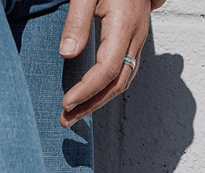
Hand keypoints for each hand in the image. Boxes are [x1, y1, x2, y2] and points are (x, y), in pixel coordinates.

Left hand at [58, 0, 163, 127]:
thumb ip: (76, 20)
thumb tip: (67, 53)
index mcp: (124, 24)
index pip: (107, 70)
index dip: (86, 91)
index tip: (66, 103)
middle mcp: (136, 34)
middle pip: (118, 82)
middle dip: (91, 104)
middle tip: (66, 119)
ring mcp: (138, 37)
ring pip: (124, 80)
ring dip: (99, 101)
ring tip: (75, 114)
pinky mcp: (134, 38)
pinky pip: (125, 71)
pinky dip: (108, 89)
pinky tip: (91, 96)